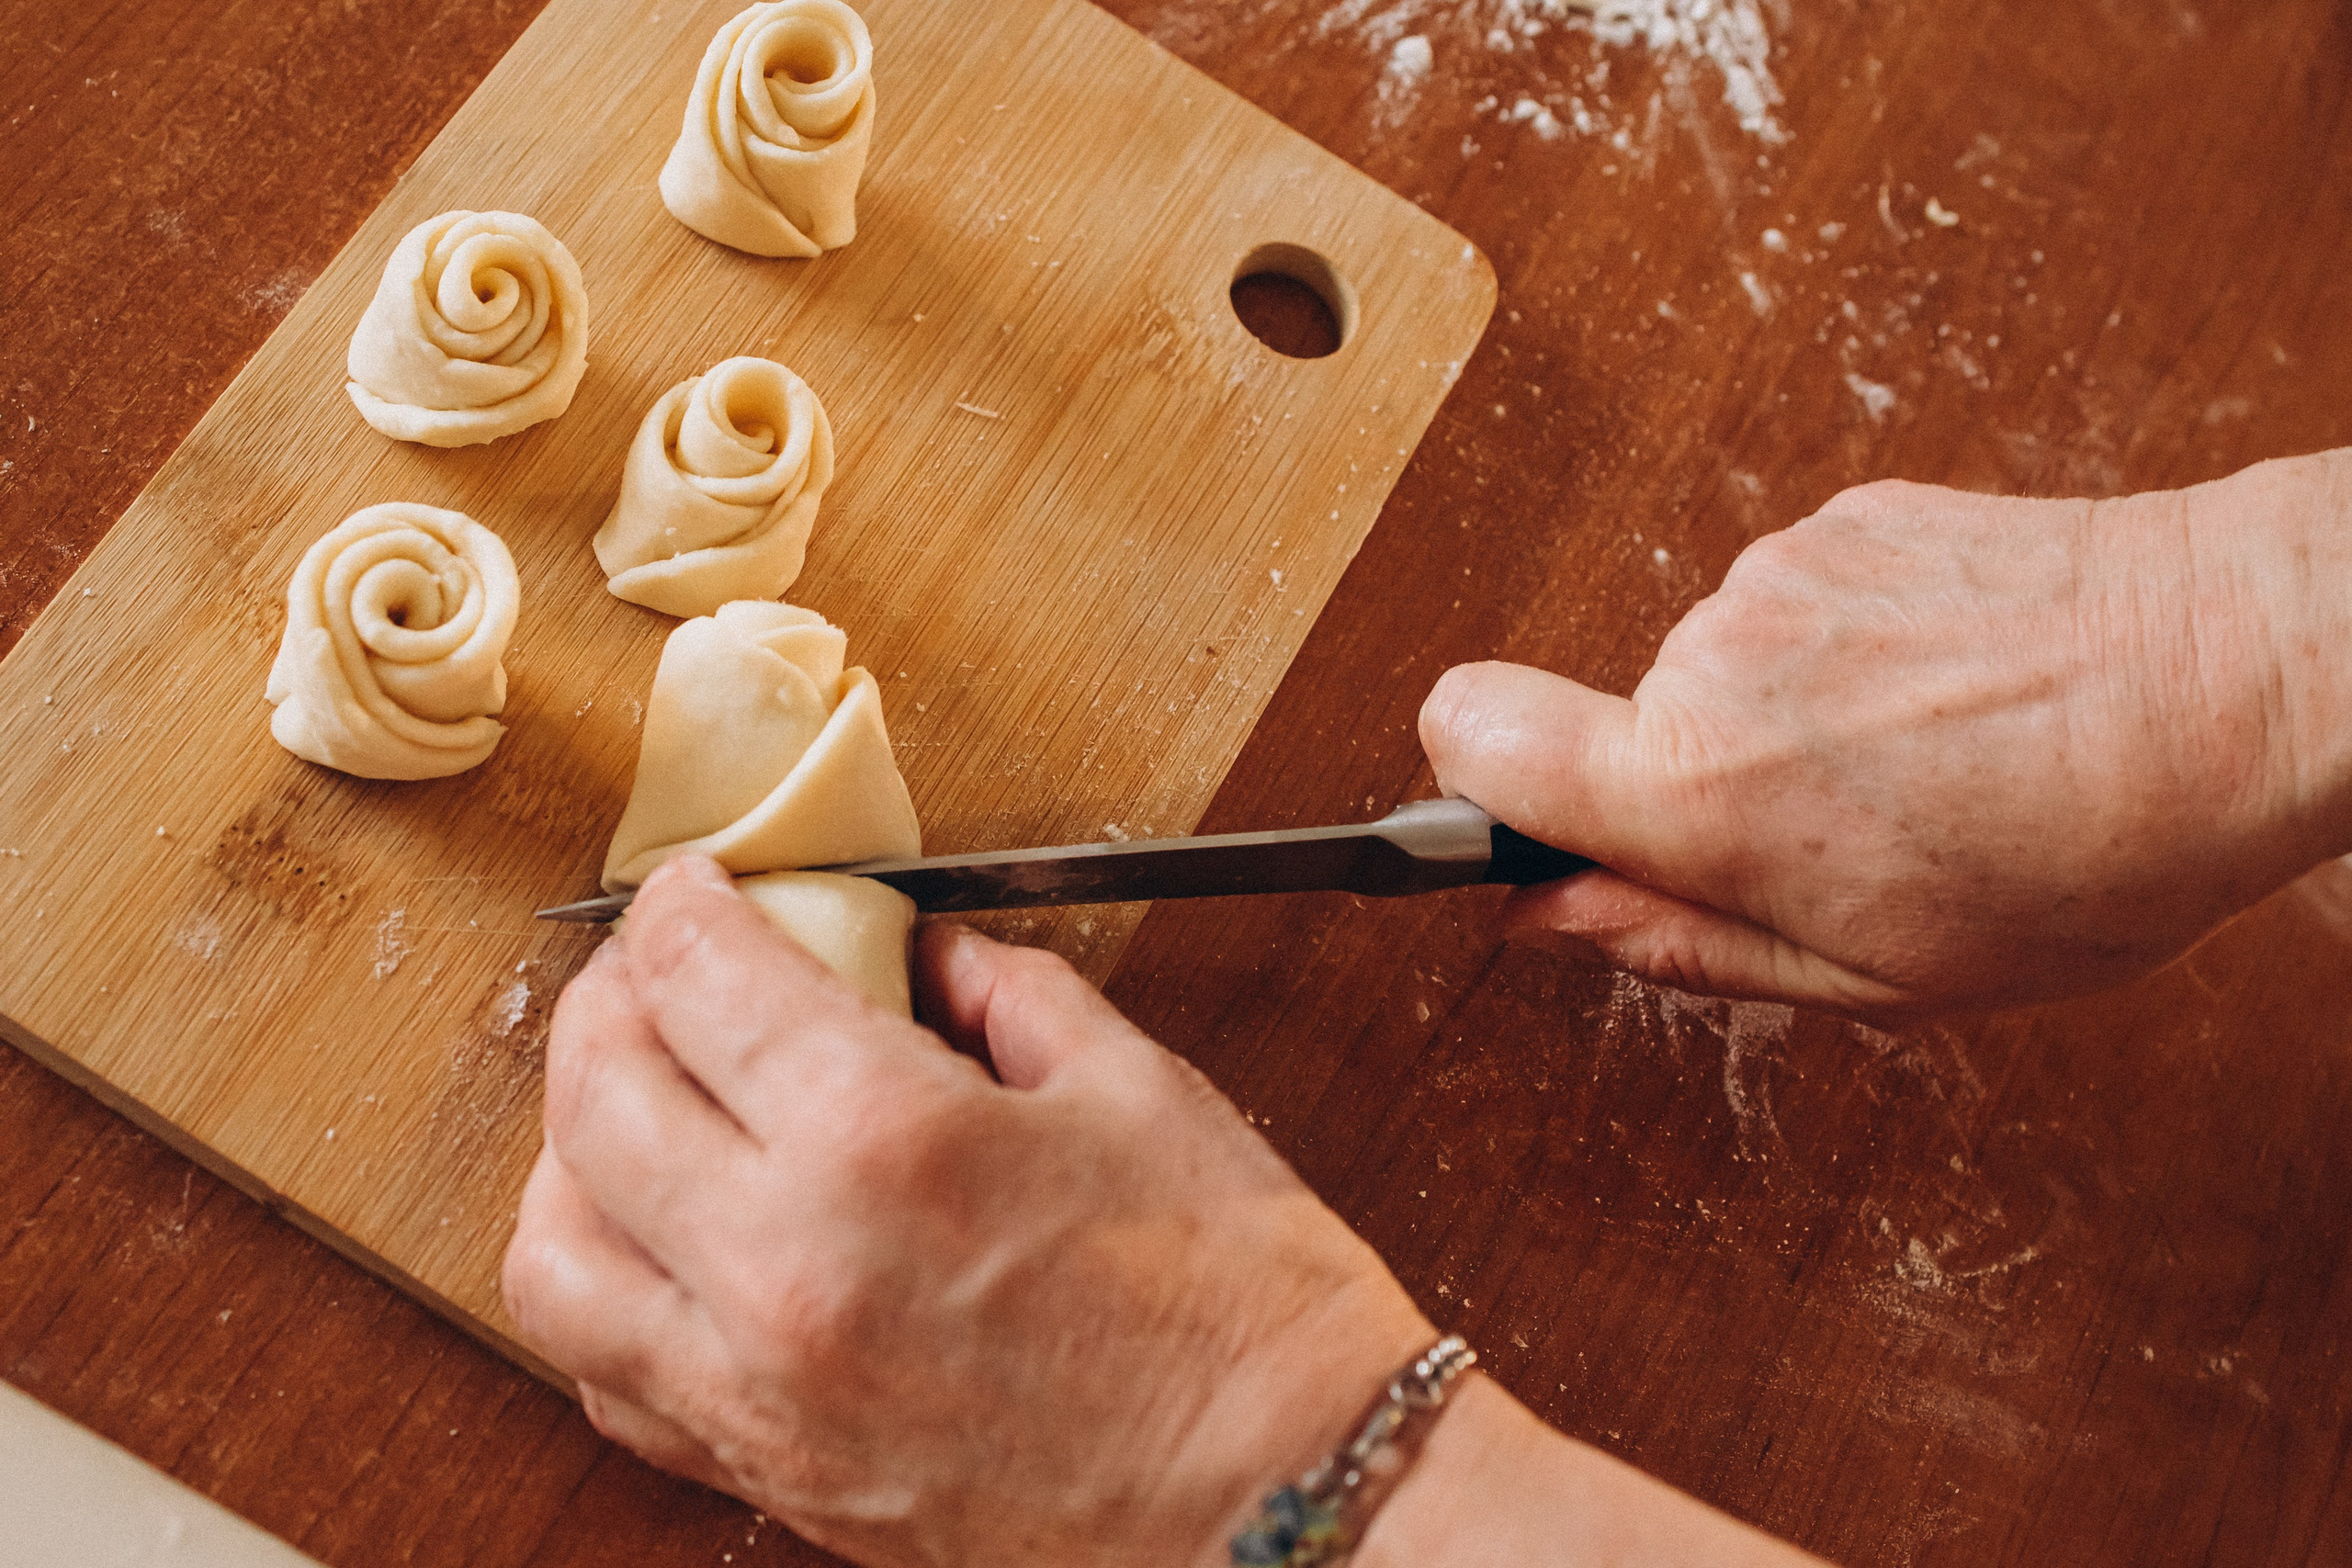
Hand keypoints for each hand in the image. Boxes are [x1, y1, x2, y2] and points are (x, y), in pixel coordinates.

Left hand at [501, 855, 1433, 1567]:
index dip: (682, 906)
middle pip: (596, 1095)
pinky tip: (661, 1244)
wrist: (1282, 1508)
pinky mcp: (774, 1471)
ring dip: (568, 1155)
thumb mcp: (1135, 1090)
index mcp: (884, 1143)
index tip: (696, 889)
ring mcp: (764, 1389)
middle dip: (608, 998)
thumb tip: (928, 961)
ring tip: (630, 1105)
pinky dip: (603, 1292)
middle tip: (654, 968)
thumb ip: (1007, 997)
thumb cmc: (1239, 1310)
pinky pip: (607, 1379)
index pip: (701, 980)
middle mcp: (788, 1268)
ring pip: (552, 1255)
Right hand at [1420, 453, 2351, 1017]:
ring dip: (1790, 722)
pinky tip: (1955, 692)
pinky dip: (1851, 655)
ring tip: (1930, 763)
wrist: (2250, 665)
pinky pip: (1796, 606)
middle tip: (1842, 839)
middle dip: (1699, 789)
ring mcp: (1784, 566)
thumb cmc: (2097, 844)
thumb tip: (1545, 920)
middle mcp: (1717, 651)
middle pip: (1620, 725)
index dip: (1466, 788)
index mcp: (1706, 784)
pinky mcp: (1851, 513)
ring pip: (1718, 670)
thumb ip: (1683, 947)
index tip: (1523, 833)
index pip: (1470, 736)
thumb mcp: (1884, 970)